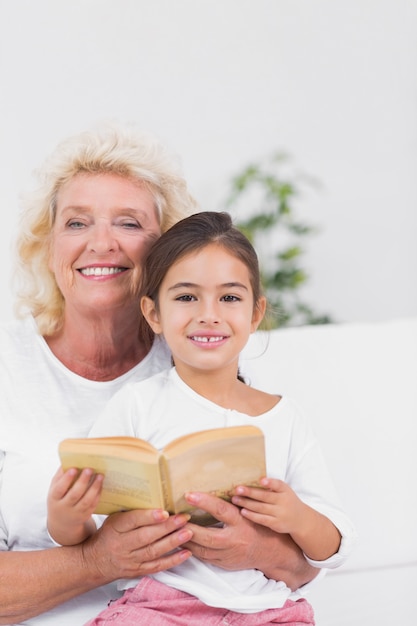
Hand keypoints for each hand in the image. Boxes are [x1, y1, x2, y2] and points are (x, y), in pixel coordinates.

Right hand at [47, 467, 103, 543]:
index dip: (67, 479)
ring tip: (100, 475)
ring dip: (94, 487)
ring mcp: (76, 513)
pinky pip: (93, 504)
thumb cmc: (58, 498)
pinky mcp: (85, 515)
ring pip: (86, 501)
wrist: (62, 522)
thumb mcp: (54, 488)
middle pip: (74, 494)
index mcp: (54, 498)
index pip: (60, 489)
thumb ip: (60, 475)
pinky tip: (101, 484)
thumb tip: (69, 458)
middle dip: (83, 481)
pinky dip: (98, 494)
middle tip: (90, 469)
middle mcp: (64, 507)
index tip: (74, 468)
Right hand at [83, 509, 192, 580]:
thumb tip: (156, 495)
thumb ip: (132, 510)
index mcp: (115, 527)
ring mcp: (130, 560)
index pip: (133, 521)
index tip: (164, 512)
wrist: (95, 561)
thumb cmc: (109, 534)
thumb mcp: (114, 518)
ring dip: (173, 542)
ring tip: (188, 532)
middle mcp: (122, 545)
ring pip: (153, 551)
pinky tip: (186, 552)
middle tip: (183, 518)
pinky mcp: (138, 571)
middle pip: (146, 537)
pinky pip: (157, 566)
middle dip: (167, 527)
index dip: (149, 517)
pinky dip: (173, 560)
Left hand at [182, 491, 317, 588]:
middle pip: (207, 537)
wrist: (271, 552)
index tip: (189, 494)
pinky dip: (191, 550)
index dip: (204, 502)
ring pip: (202, 550)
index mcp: (241, 522)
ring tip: (170, 530)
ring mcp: (228, 555)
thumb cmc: (259, 526)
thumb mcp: (250, 510)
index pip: (221, 510)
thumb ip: (234, 501)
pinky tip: (180, 541)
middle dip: (188, 528)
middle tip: (172, 518)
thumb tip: (213, 483)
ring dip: (185, 540)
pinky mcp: (223, 564)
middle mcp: (234, 540)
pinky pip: (203, 558)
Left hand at [233, 478, 341, 561]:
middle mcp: (284, 502)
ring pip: (261, 508)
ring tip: (235, 499)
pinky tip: (243, 511)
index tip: (261, 480)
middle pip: (265, 496)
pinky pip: (262, 519)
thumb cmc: (287, 501)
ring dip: (247, 503)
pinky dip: (252, 515)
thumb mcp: (285, 491)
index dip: (270, 482)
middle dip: (250, 492)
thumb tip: (251, 478)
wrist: (300, 520)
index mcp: (285, 491)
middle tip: (237, 489)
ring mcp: (280, 514)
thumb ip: (272, 486)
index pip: (278, 485)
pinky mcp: (276, 524)